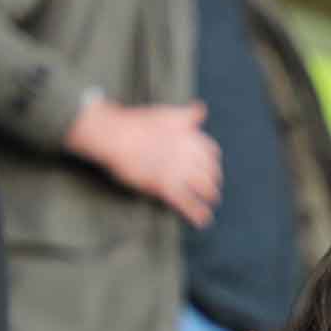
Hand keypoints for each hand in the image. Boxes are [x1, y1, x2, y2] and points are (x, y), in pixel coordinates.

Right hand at [67, 96, 221, 226]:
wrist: (116, 136)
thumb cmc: (137, 123)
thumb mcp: (167, 113)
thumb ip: (187, 115)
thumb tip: (202, 110)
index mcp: (190, 137)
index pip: (211, 152)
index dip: (212, 161)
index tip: (211, 167)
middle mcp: (189, 154)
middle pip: (211, 172)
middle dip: (214, 181)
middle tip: (212, 188)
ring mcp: (179, 172)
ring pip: (204, 188)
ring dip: (210, 197)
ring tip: (211, 204)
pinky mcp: (167, 186)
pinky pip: (187, 203)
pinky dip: (197, 213)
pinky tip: (203, 220)